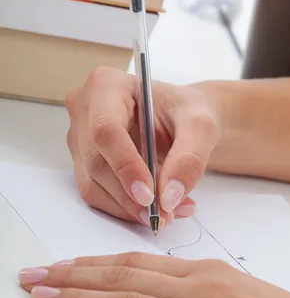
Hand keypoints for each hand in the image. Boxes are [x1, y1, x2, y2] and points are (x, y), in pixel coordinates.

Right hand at [66, 67, 219, 228]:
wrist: (183, 119)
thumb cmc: (187, 111)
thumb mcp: (201, 125)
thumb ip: (189, 158)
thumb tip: (169, 196)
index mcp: (107, 84)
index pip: (106, 129)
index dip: (125, 166)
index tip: (150, 196)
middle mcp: (84, 109)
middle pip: (97, 161)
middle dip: (132, 195)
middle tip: (167, 213)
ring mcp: (80, 137)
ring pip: (94, 184)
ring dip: (131, 208)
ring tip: (171, 212)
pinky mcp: (85, 163)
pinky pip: (98, 194)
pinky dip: (127, 209)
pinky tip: (158, 209)